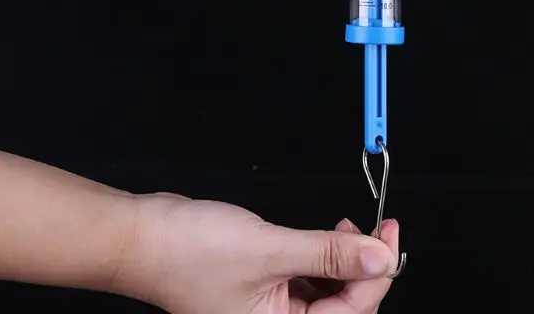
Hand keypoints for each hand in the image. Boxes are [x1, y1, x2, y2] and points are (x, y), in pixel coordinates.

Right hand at [116, 192, 400, 313]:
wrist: (143, 235)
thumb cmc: (191, 252)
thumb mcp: (271, 249)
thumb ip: (328, 254)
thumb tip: (379, 257)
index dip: (376, 275)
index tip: (389, 236)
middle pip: (343, 308)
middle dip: (365, 269)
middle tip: (379, 229)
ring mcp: (268, 309)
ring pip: (327, 294)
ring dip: (345, 261)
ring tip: (352, 227)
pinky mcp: (263, 287)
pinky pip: (307, 281)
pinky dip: (323, 259)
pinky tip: (330, 235)